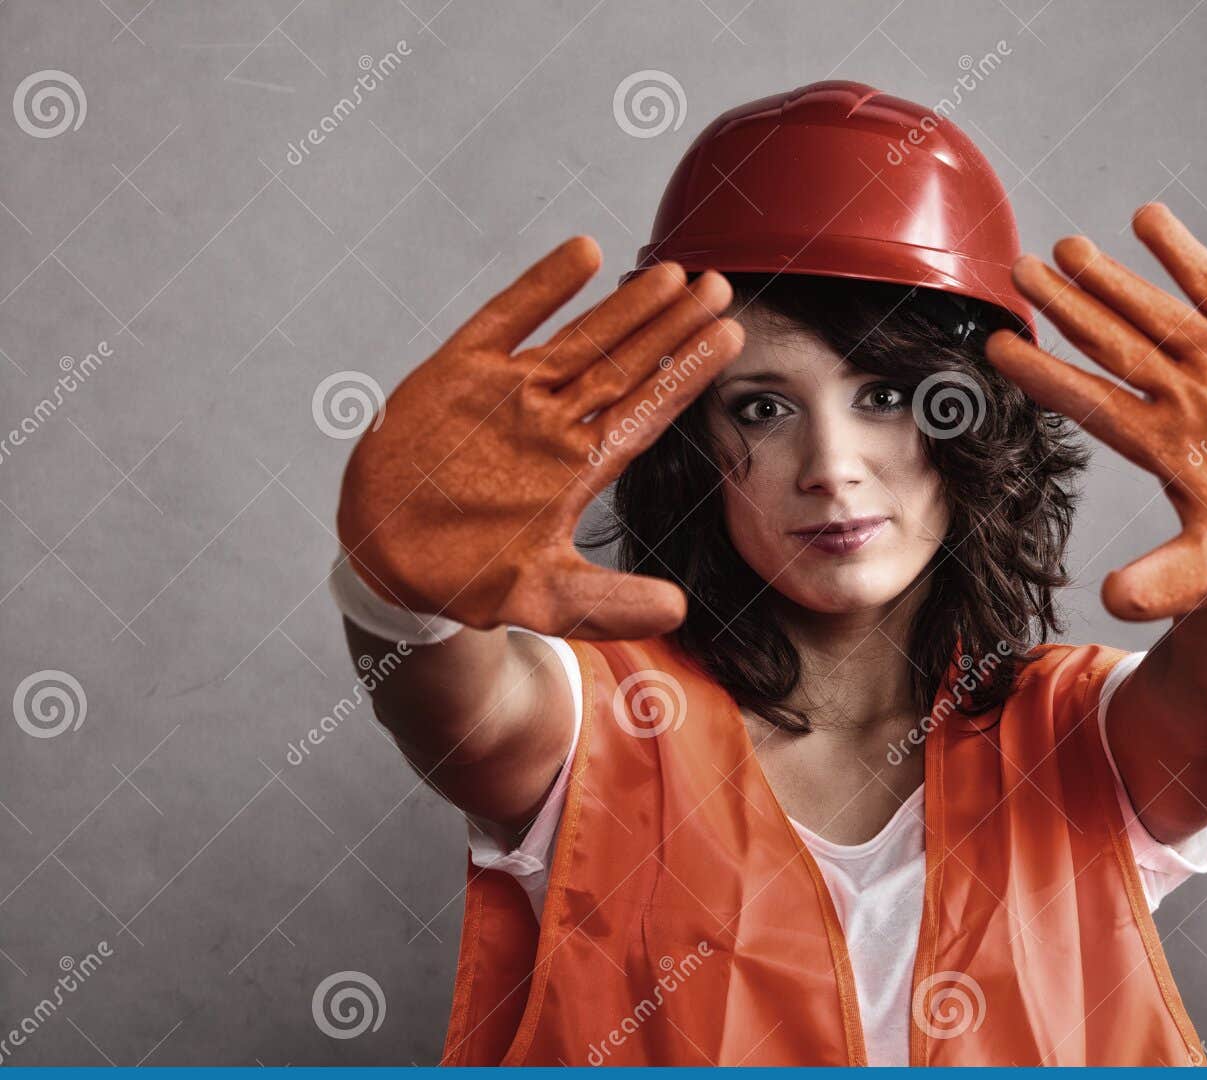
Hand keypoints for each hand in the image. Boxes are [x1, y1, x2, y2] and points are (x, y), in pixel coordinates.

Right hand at [336, 236, 744, 637]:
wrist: (387, 561)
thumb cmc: (467, 578)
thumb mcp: (544, 598)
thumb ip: (611, 603)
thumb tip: (678, 613)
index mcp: (579, 467)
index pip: (648, 410)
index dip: (689, 373)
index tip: (732, 336)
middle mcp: (553, 422)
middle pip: (627, 364)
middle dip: (673, 325)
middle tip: (719, 286)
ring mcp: (509, 393)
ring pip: (580, 337)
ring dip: (625, 304)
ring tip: (671, 272)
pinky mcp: (460, 373)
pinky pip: (506, 318)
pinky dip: (542, 287)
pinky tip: (584, 252)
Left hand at [986, 203, 1206, 621]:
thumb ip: (1165, 580)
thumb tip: (1113, 601)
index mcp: (1159, 444)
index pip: (1087, 401)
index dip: (1041, 373)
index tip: (996, 346)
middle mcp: (1178, 396)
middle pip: (1108, 342)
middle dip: (1063, 305)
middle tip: (1018, 267)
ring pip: (1151, 310)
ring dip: (1108, 276)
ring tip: (1065, 244)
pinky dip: (1184, 254)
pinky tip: (1148, 218)